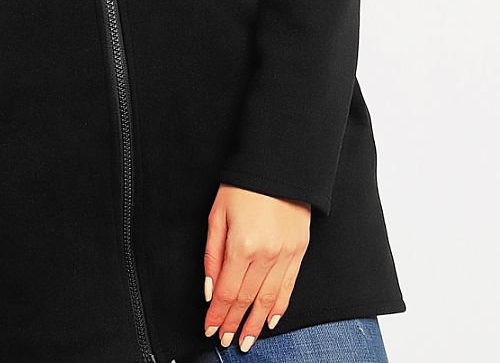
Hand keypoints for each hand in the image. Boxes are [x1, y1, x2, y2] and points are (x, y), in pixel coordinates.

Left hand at [203, 184, 310, 351]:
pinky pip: (289, 288)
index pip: (227, 292)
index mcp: (241, 246)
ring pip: (269, 300)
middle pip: (246, 300)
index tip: (210, 329)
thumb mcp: (217, 215)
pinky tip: (271, 320)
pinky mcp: (299, 253)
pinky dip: (279, 307)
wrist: (279, 168)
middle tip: (225, 340)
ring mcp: (285, 256)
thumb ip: (212, 254)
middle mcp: (265, 255)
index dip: (217, 315)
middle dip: (234, 323)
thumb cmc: (243, 187)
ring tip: (247, 340)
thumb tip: (210, 288)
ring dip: (256, 324)